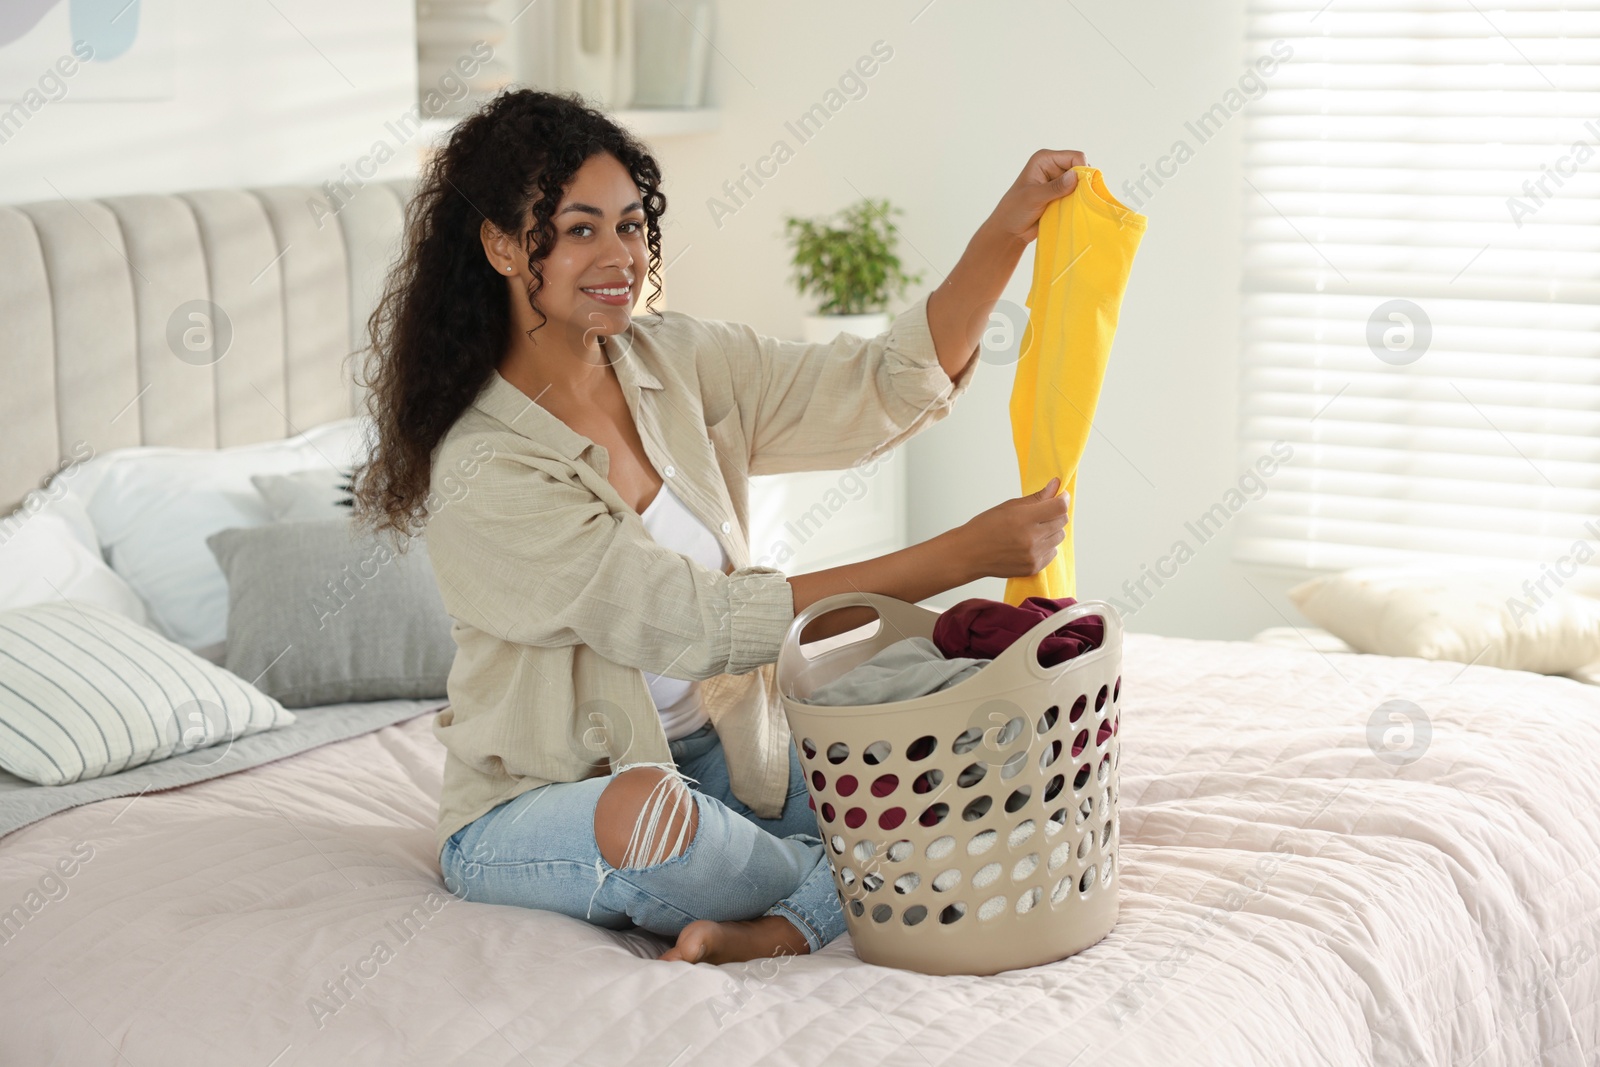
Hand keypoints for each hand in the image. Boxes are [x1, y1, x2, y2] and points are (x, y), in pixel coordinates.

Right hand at [955, 477, 1069, 579]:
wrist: (969, 553)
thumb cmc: (985, 527)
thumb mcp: (1009, 506)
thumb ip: (1036, 498)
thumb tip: (1055, 485)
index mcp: (1024, 519)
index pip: (1059, 507)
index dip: (1063, 498)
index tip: (1061, 495)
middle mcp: (1031, 538)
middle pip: (1062, 521)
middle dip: (1056, 513)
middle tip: (1042, 512)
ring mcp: (1033, 555)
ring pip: (1059, 537)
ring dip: (1051, 530)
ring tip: (1033, 529)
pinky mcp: (1033, 567)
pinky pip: (1052, 553)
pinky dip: (1046, 546)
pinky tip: (1030, 543)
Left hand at [983, 149, 1088, 244]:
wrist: (1009, 230)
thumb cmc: (1015, 210)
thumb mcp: (1034, 197)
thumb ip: (1055, 187)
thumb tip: (1074, 176)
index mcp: (1045, 159)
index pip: (1074, 157)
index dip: (1082, 170)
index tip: (1081, 188)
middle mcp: (1053, 166)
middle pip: (1081, 169)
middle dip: (1083, 183)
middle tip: (1077, 199)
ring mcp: (1058, 181)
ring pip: (1081, 183)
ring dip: (1081, 194)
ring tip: (1073, 206)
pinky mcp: (1061, 194)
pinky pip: (1078, 195)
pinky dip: (1079, 202)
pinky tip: (1074, 210)